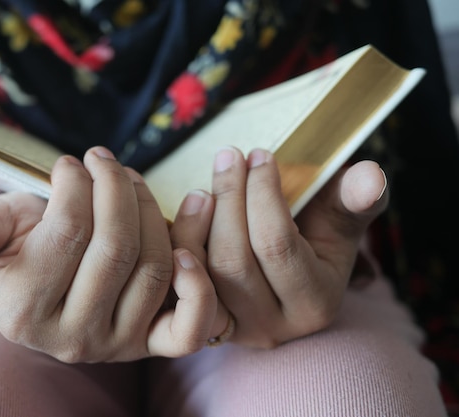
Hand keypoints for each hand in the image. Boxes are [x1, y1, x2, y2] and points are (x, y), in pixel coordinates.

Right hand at [0, 147, 223, 362]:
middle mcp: (73, 339)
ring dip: (156, 214)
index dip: (77, 183)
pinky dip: (199, 286)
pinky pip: (191, 329)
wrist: (51, 282)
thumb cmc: (19, 247)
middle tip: (109, 163)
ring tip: (137, 184)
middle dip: (119, 189)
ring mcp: (117, 346)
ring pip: (155, 270)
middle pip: (117, 249)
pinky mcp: (152, 345)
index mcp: (24, 311)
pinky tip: (189, 244)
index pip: (68, 231)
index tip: (73, 162)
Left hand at [173, 147, 387, 348]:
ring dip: (198, 221)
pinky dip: (181, 243)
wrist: (283, 280)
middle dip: (229, 198)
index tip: (259, 154)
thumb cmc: (314, 242)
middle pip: (235, 260)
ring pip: (204, 272)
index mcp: (314, 302)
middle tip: (230, 156)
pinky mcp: (203, 323)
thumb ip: (353, 201)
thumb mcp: (338, 224)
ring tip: (206, 184)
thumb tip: (370, 176)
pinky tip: (190, 210)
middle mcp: (272, 326)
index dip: (263, 193)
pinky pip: (180, 284)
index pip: (277, 244)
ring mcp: (233, 329)